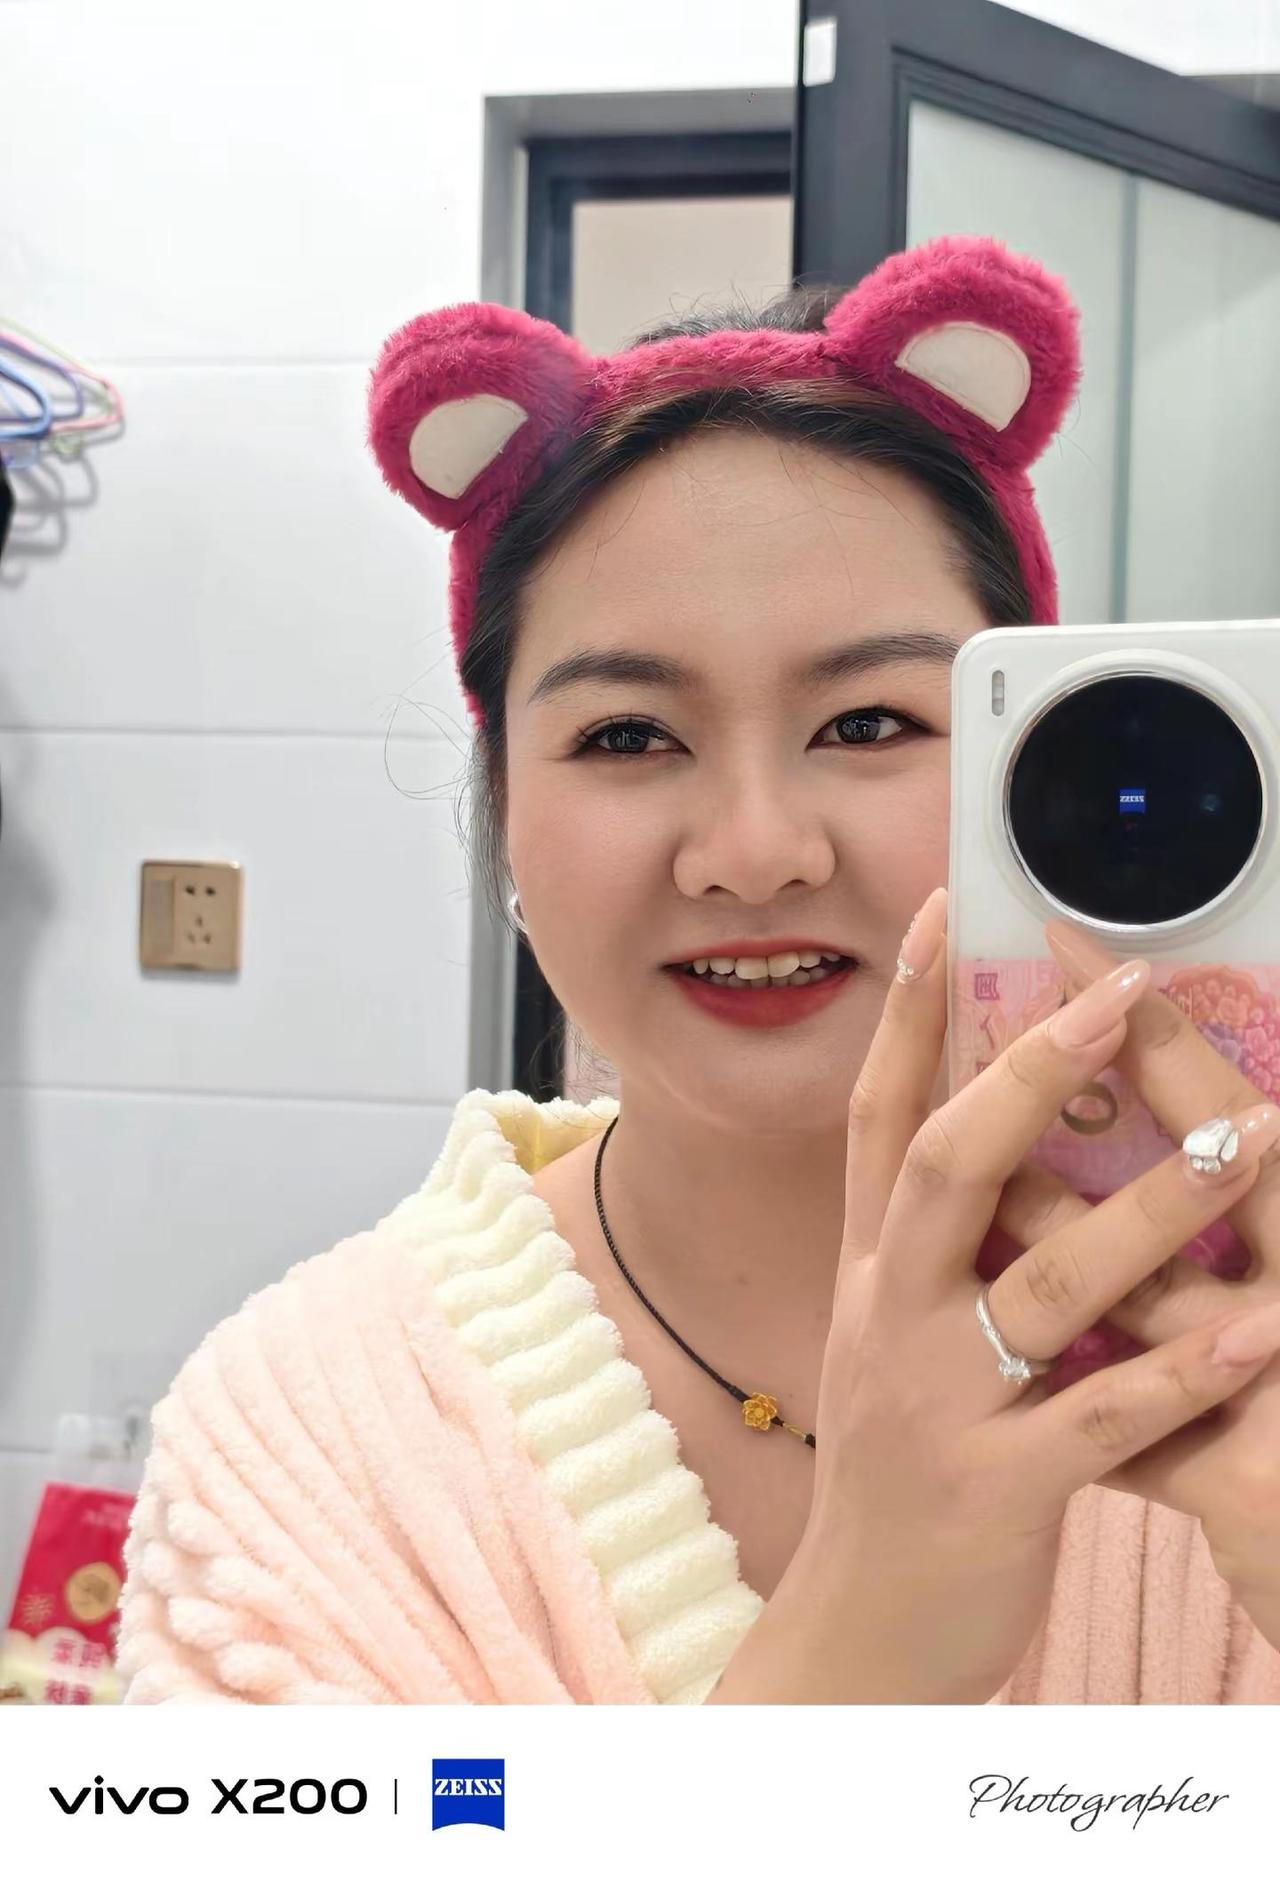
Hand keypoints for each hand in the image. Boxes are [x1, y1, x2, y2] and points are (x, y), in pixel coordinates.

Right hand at [716, 891, 1279, 1704]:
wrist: (856, 1631)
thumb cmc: (895, 1468)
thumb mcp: (886, 1339)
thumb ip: (931, 1245)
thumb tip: (991, 1134)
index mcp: (870, 1270)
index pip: (880, 1118)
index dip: (905, 1016)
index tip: (939, 918)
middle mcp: (889, 1315)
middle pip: (947, 1164)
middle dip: (1029, 1070)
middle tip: (1119, 990)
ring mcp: (937, 1402)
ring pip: (1045, 1284)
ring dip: (1153, 1208)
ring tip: (1250, 1138)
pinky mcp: (995, 1489)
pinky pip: (1101, 1421)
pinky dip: (1185, 1375)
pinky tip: (1262, 1336)